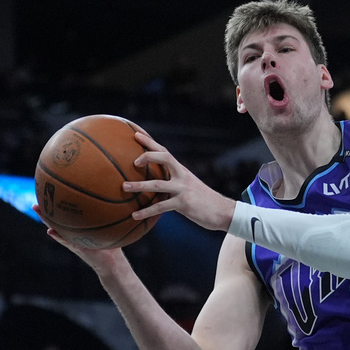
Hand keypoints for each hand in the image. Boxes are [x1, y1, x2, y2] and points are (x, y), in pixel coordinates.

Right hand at [33, 205, 126, 269]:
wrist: (111, 262)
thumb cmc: (111, 244)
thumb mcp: (110, 228)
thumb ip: (109, 217)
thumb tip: (116, 198)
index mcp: (78, 228)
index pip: (68, 213)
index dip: (60, 204)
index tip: (52, 191)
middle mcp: (73, 233)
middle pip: (58, 219)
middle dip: (48, 209)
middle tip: (38, 198)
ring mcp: (72, 240)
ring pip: (56, 227)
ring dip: (46, 219)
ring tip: (37, 208)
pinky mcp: (76, 248)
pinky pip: (65, 241)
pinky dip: (58, 237)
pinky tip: (49, 231)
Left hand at [121, 132, 235, 232]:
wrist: (224, 212)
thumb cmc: (205, 202)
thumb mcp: (191, 189)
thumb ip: (175, 185)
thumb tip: (157, 189)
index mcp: (183, 171)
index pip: (165, 152)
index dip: (150, 142)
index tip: (136, 134)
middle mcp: (183, 177)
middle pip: (164, 158)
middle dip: (147, 156)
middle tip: (132, 162)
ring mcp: (183, 189)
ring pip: (158, 184)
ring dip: (139, 186)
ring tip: (124, 187)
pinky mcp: (184, 204)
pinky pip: (161, 207)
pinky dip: (146, 211)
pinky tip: (135, 216)